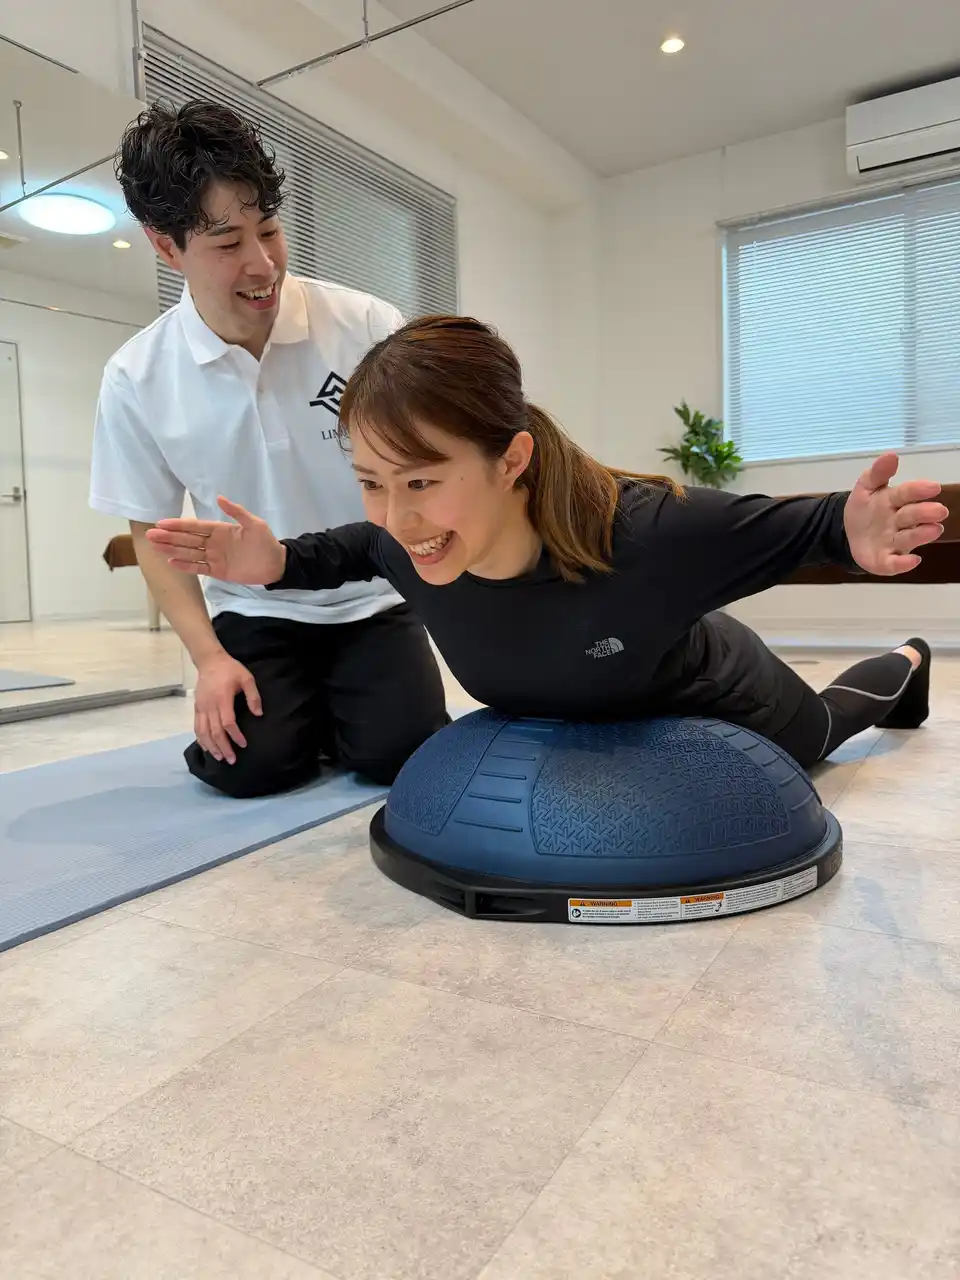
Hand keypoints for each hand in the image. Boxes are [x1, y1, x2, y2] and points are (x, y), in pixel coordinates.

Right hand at [146, 497, 286, 583]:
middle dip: (169, 537)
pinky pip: (199, 567)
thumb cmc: (266, 542)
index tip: (161, 523)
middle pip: (187, 539)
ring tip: (155, 548)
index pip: (195, 527)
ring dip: (172, 550)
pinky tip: (171, 563)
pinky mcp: (218, 571)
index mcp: (220, 529)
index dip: (178, 525)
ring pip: (189, 553)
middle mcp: (213, 543)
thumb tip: (219, 497)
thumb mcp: (254, 523)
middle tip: (150, 535)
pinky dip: (185, 566)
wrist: (275, 564)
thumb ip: (237, 512)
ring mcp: (214, 557)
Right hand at [194, 651, 262, 763]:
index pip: (227, 723)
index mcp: (222, 698)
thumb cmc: (230, 669)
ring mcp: (201, 707)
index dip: (235, 736)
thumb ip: (253, 696)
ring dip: (211, 747)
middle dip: (223, 747)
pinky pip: (197, 727)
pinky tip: (207, 748)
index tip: (243, 744)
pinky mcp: (196, 708)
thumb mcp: (246, 678)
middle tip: (232, 760)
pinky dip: (201, 739)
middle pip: (214, 732)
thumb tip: (258, 714)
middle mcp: (209, 705)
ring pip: (203, 732)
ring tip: (220, 758)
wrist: (209, 661)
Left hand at [843, 453, 948, 575]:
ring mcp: (893, 542)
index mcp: (894, 501)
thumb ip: (877, 473)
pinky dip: (903, 563)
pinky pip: (894, 563)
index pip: (907, 494)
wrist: (847, 533)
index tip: (932, 487)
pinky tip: (912, 560)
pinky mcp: (885, 561)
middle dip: (925, 513)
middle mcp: (898, 522)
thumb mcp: (865, 488)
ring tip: (934, 529)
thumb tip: (891, 455)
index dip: (918, 490)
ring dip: (921, 535)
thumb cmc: (864, 509)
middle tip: (940, 511)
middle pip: (912, 516)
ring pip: (909, 538)